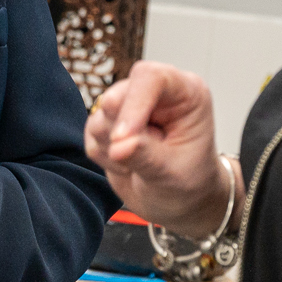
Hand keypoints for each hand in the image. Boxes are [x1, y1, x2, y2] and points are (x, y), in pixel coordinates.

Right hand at [83, 61, 229, 234]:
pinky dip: (105, 158)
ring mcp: (130, 105)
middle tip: (137, 162)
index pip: (151, 78)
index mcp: (186, 93)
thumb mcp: (174, 174)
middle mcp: (156, 93)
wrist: (179, 202)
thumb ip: (147, 157)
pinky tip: (129, 166)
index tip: (122, 140)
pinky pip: (91, 136)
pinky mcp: (109, 123)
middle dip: (119, 133)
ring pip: (99, 117)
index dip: (133, 104)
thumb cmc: (190, 184)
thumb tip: (119, 146)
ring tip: (142, 165)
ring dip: (114, 149)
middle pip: (117, 95)